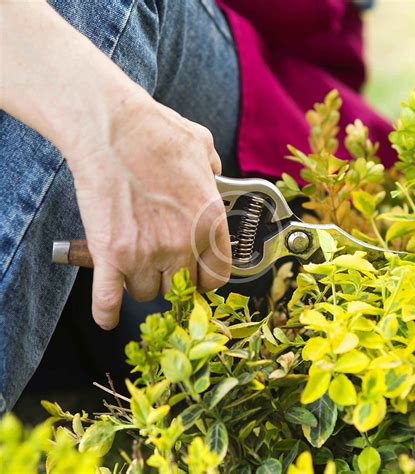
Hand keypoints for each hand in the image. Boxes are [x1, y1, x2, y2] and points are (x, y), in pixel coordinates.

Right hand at [64, 90, 230, 329]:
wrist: (113, 127)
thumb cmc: (157, 132)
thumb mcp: (203, 148)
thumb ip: (214, 171)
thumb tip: (213, 176)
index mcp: (209, 222)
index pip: (217, 276)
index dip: (206, 279)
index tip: (198, 276)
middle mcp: (182, 244)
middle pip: (181, 289)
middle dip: (173, 281)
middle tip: (163, 268)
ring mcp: (146, 252)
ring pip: (147, 292)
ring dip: (141, 283)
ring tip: (134, 265)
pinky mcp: (111, 254)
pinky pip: (109, 299)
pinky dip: (107, 311)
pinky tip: (108, 316)